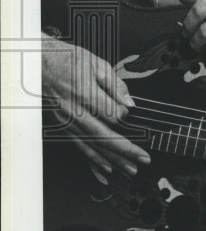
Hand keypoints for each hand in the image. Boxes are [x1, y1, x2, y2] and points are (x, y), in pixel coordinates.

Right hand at [41, 36, 149, 174]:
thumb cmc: (67, 60)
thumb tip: (129, 103)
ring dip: (112, 161)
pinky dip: (93, 161)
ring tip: (130, 169)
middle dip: (126, 151)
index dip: (125, 115)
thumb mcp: (96, 63)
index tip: (130, 112)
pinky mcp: (62, 126)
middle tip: (143, 160)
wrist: (38, 63)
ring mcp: (66, 121)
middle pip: (103, 137)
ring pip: (92, 147)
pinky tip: (105, 170)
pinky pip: (79, 147)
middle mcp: (74, 112)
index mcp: (84, 93)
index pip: (111, 114)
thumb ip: (116, 85)